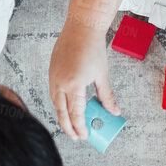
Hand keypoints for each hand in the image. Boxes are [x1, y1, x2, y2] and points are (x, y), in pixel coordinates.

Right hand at [48, 22, 117, 138]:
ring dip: (62, 116)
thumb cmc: (92, 48)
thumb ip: (107, 96)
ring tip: (71, 124)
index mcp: (74, 85)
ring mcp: (53, 77)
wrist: (81, 28)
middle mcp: (60, 83)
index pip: (75, 114)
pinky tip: (66, 106)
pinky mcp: (51, 71)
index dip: (80, 127)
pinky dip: (59, 103)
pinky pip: (52, 92)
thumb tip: (114, 111)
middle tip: (76, 137)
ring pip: (55, 103)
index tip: (84, 136)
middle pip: (61, 112)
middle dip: (68, 127)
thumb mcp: (102, 75)